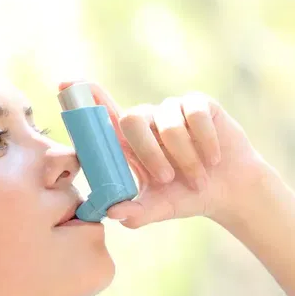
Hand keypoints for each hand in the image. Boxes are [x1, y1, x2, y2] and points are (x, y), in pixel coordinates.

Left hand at [63, 82, 266, 228]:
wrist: (230, 189)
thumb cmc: (187, 196)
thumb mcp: (159, 209)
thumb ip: (135, 212)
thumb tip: (112, 213)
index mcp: (129, 142)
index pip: (101, 114)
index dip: (82, 96)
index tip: (64, 83)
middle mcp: (146, 120)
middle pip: (132, 119)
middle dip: (149, 152)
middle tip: (166, 178)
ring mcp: (172, 109)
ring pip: (167, 124)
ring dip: (184, 157)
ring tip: (198, 178)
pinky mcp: (198, 104)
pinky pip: (194, 116)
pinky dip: (204, 142)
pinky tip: (213, 158)